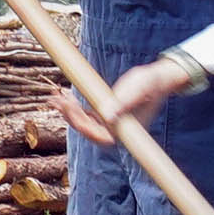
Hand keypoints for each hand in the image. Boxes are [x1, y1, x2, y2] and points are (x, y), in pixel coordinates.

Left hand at [66, 52, 200, 149]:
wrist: (157, 79)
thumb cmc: (149, 85)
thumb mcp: (136, 91)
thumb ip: (123, 103)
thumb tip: (108, 117)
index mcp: (123, 131)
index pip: (96, 135)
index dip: (79, 124)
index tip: (69, 108)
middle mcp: (115, 131)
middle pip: (86, 129)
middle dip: (69, 115)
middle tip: (56, 99)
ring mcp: (110, 124)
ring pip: (83, 122)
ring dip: (69, 111)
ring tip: (56, 96)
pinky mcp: (107, 115)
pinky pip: (86, 115)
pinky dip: (75, 107)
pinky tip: (66, 96)